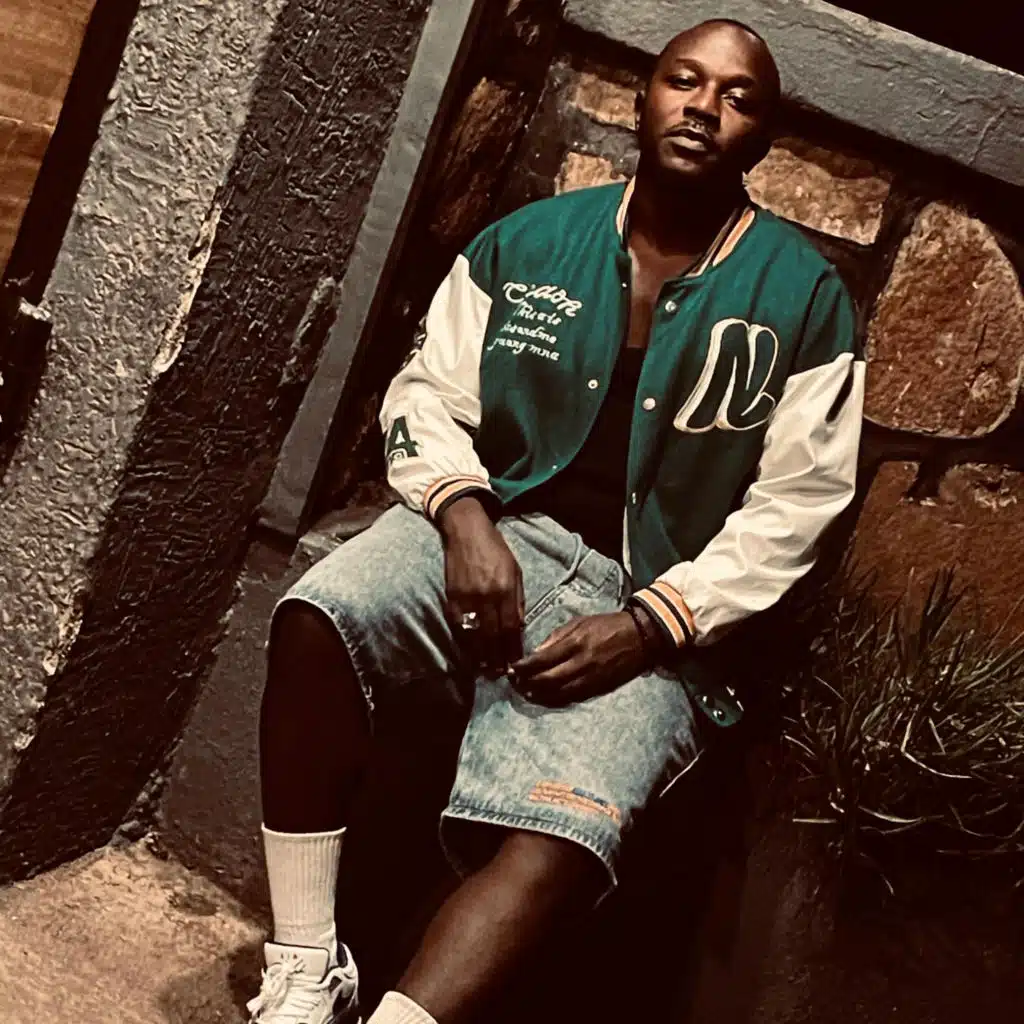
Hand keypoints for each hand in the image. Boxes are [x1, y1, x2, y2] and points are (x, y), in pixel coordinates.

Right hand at [437, 495, 523, 671]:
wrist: (466, 531)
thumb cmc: (495, 549)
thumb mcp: (515, 571)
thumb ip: (517, 599)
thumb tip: (518, 626)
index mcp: (505, 589)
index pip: (510, 627)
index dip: (512, 649)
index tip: (515, 664)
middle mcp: (486, 596)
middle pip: (492, 636)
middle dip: (496, 657)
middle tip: (499, 673)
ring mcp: (467, 598)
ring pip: (474, 634)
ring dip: (480, 655)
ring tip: (485, 668)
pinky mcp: (451, 596)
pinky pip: (458, 625)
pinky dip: (464, 641)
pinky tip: (469, 651)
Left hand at [509, 611, 648, 705]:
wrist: (640, 637)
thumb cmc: (607, 625)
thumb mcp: (580, 622)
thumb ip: (557, 637)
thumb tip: (536, 652)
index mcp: (576, 643)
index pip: (543, 659)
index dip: (524, 667)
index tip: (512, 668)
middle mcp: (582, 662)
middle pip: (548, 680)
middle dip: (527, 683)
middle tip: (514, 683)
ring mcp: (592, 678)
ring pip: (559, 693)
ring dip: (539, 695)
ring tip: (526, 693)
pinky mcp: (600, 688)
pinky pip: (573, 698)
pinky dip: (557, 699)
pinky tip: (546, 697)